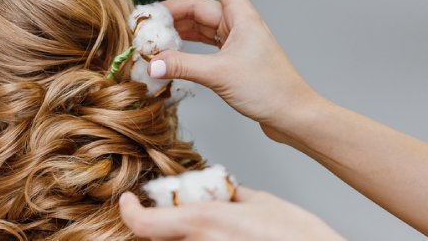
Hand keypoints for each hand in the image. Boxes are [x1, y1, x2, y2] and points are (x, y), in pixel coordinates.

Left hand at [119, 186, 343, 240]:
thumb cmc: (299, 237)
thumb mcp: (262, 202)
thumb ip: (232, 195)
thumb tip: (220, 192)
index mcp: (204, 222)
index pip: (144, 224)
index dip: (129, 212)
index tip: (128, 201)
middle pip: (160, 237)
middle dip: (164, 223)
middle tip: (184, 210)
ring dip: (187, 236)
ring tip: (218, 228)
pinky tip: (230, 238)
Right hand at [150, 0, 322, 132]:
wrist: (293, 115)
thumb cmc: (269, 90)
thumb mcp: (220, 75)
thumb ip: (183, 67)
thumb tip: (152, 63)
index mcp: (241, 16)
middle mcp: (238, 24)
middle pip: (198, 6)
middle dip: (171, 13)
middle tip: (145, 26)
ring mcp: (236, 42)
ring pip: (199, 26)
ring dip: (176, 31)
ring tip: (153, 42)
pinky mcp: (233, 60)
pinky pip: (203, 45)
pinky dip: (185, 48)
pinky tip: (171, 56)